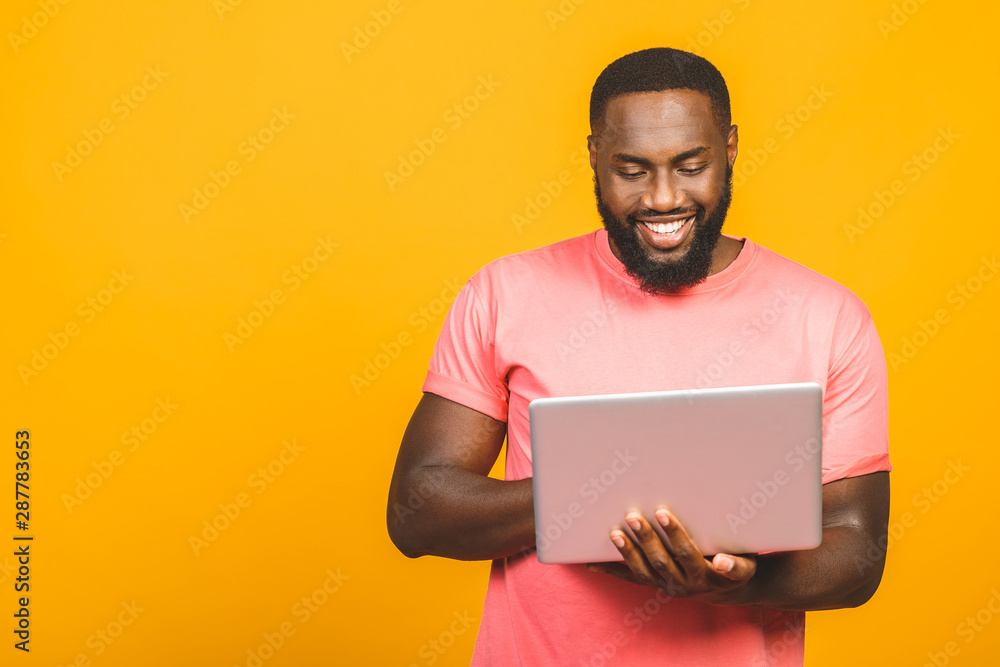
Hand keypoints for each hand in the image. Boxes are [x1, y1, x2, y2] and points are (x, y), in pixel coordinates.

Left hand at [586, 508, 756, 603]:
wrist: (727, 589)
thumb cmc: (737, 569)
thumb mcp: (745, 567)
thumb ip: (736, 566)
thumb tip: (723, 562)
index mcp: (703, 575)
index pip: (685, 552)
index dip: (673, 534)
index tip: (662, 513)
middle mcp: (682, 583)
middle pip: (660, 560)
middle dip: (646, 539)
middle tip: (633, 516)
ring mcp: (665, 585)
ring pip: (643, 571)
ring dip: (627, 552)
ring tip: (614, 533)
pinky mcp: (654, 583)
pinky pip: (631, 578)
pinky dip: (611, 570)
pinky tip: (592, 563)